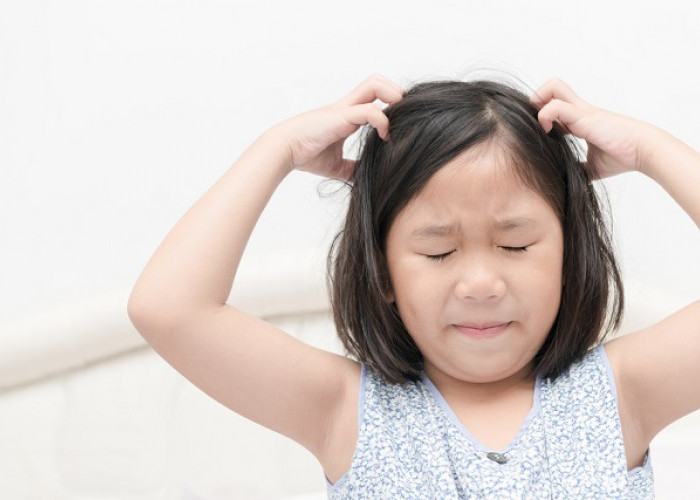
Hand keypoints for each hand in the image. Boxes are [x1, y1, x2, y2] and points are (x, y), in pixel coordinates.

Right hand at [270, 74, 403, 179]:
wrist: (284, 150)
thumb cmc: (305, 155)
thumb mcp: (336, 165)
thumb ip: (353, 168)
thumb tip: (365, 181)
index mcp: (347, 115)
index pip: (374, 96)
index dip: (390, 105)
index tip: (398, 127)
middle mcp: (348, 107)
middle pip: (377, 81)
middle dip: (395, 92)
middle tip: (402, 116)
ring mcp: (345, 109)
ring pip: (376, 84)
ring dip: (393, 98)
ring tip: (397, 122)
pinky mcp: (341, 116)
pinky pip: (370, 110)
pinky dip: (383, 122)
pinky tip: (384, 137)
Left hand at [531, 78, 656, 178]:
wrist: (642, 152)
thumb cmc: (622, 157)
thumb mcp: (592, 167)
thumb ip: (577, 169)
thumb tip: (565, 182)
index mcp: (580, 120)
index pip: (555, 104)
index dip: (543, 114)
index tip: (542, 134)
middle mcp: (579, 111)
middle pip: (552, 86)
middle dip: (536, 100)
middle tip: (538, 124)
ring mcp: (580, 110)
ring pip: (552, 87)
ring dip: (538, 105)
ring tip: (543, 128)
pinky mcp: (583, 115)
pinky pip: (555, 106)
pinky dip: (545, 117)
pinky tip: (550, 134)